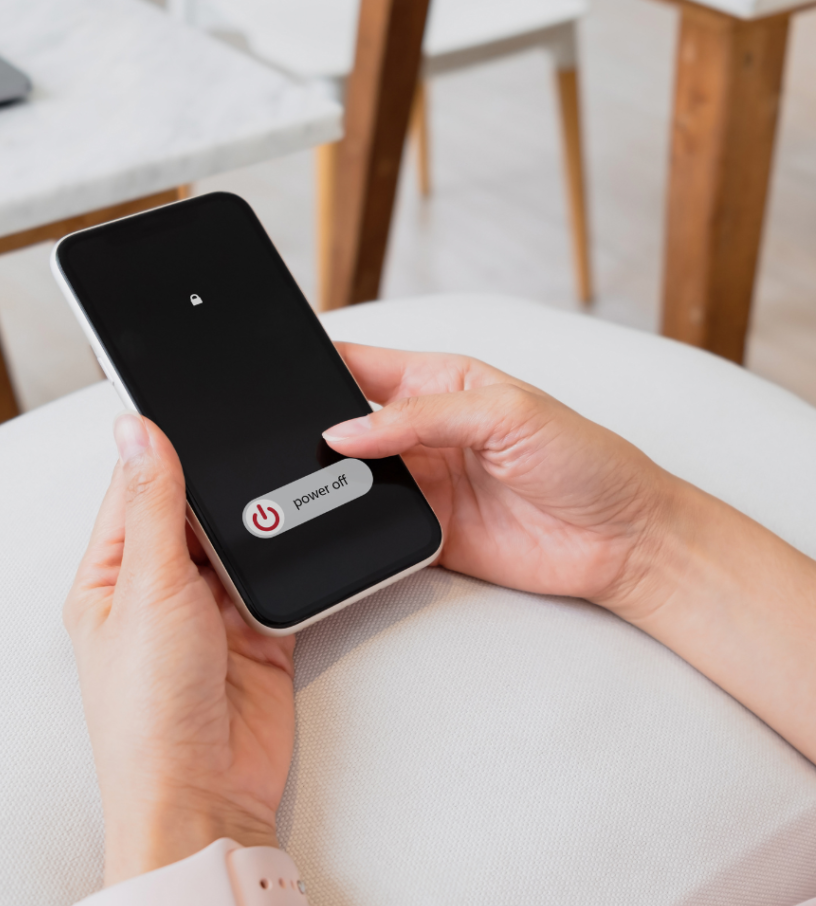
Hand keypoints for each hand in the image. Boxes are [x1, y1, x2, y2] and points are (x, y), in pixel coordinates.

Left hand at [64, 413, 297, 886]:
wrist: (206, 794)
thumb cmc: (149, 709)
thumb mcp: (148, 588)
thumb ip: (152, 504)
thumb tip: (135, 428)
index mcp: (112, 574)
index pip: (136, 487)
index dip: (163, 445)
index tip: (194, 401)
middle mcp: (160, 587)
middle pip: (195, 510)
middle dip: (222, 484)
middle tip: (254, 440)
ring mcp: (210, 611)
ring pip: (241, 541)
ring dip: (258, 522)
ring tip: (282, 485)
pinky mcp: (257, 632)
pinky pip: (277, 578)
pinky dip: (290, 561)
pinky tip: (303, 532)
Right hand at [325, 343, 815, 764]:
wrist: (623, 541)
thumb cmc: (586, 460)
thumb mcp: (508, 413)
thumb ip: (422, 416)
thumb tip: (348, 430)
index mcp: (441, 382)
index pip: (362, 364)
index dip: (320, 363)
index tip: (282, 368)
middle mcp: (424, 432)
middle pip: (347, 422)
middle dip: (316, 426)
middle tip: (285, 434)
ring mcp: (423, 483)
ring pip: (352, 477)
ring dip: (332, 479)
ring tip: (308, 478)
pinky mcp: (426, 532)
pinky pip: (375, 527)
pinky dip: (352, 525)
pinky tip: (339, 519)